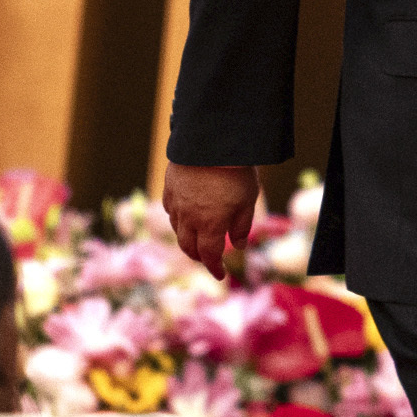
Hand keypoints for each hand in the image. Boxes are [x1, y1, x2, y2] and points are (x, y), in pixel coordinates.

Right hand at [164, 162, 262, 279]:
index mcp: (210, 226)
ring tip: (197, 239)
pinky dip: (177, 219)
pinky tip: (183, 216)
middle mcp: (189, 218)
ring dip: (187, 239)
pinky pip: (169, 210)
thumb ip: (242, 226)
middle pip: (188, 247)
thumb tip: (238, 246)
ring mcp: (176, 202)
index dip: (214, 268)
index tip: (220, 275)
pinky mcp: (169, 187)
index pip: (209, 256)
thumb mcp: (248, 201)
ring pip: (177, 230)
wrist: (210, 141)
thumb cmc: (235, 172)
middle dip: (198, 257)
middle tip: (207, 259)